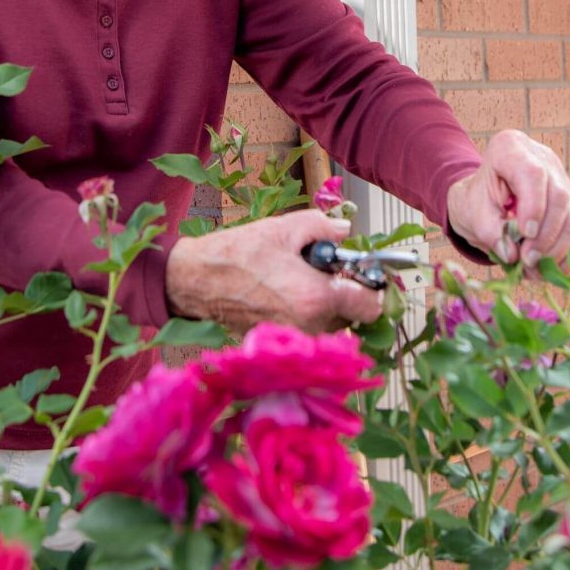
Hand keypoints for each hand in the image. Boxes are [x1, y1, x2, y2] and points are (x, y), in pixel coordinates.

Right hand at [165, 209, 382, 333]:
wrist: (197, 282)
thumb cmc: (237, 254)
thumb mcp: (284, 228)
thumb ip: (324, 226)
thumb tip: (345, 230)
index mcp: (315, 297)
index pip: (370, 305)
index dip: (373, 287)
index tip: (364, 274)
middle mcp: (309, 326)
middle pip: (352, 316)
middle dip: (345, 294)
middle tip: (325, 270)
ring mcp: (294, 339)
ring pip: (331, 325)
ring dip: (326, 305)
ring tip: (299, 279)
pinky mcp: (280, 343)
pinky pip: (309, 330)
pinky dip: (307, 314)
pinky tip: (286, 293)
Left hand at [446, 129, 569, 272]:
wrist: (484, 199)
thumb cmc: (477, 200)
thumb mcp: (473, 213)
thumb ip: (489, 232)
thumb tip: (511, 255)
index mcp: (510, 148)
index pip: (532, 173)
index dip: (534, 206)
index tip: (525, 234)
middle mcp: (541, 158)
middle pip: (558, 196)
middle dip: (546, 234)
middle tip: (528, 260)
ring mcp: (560, 177)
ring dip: (556, 246)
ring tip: (533, 266)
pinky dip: (563, 249)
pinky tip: (546, 263)